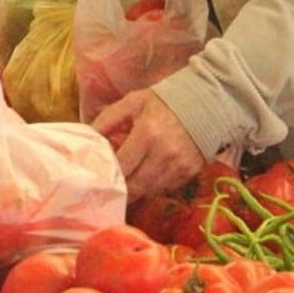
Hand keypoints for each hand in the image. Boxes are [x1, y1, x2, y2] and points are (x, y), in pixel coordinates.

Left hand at [91, 90, 206, 197]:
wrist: (206, 101)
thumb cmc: (164, 101)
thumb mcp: (133, 102)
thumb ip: (108, 119)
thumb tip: (87, 136)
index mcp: (147, 134)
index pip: (121, 166)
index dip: (108, 175)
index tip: (97, 179)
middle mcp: (164, 154)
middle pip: (135, 185)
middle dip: (120, 190)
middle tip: (108, 191)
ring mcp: (179, 166)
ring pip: (150, 191)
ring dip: (136, 190)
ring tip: (125, 187)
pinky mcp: (190, 172)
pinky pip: (166, 188)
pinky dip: (154, 187)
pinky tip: (146, 178)